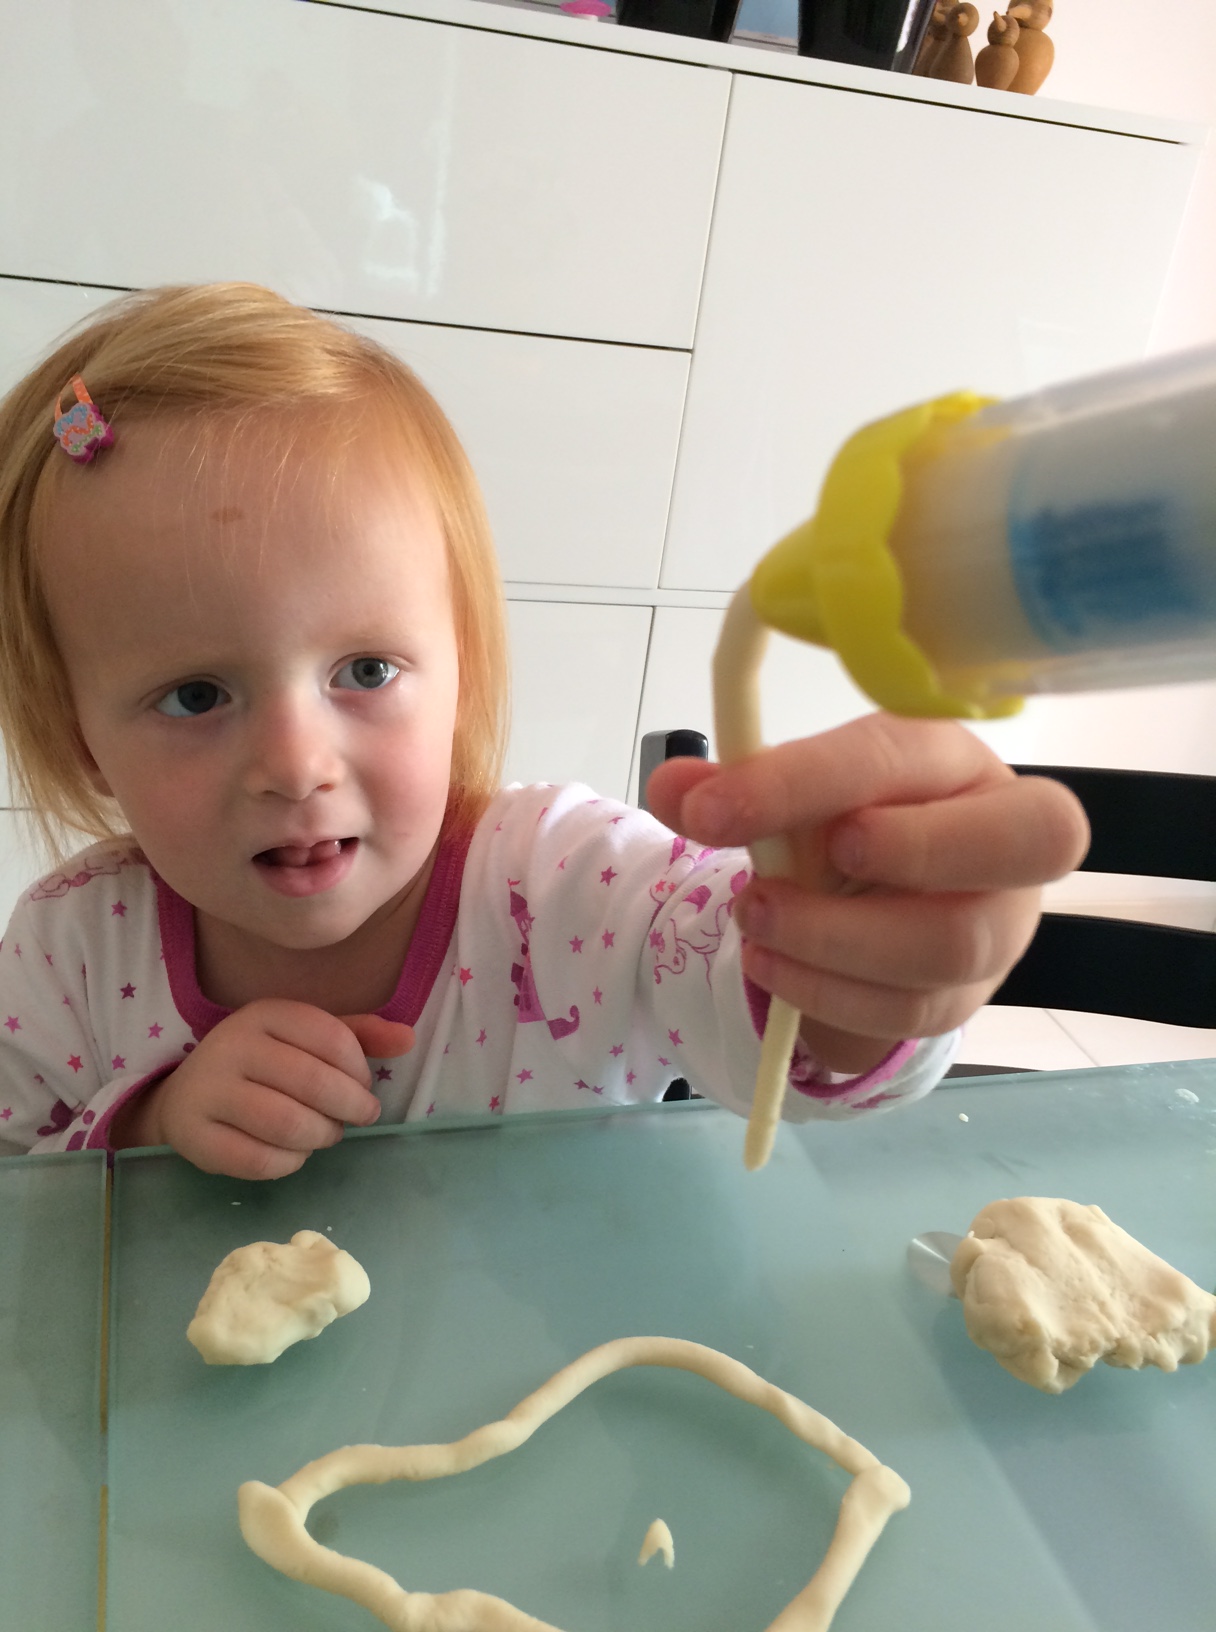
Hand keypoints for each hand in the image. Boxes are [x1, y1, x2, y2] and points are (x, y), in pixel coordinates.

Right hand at [111, 1001, 414, 1178]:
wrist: (188, 1096)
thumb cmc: (265, 1064)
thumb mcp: (307, 1039)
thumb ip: (359, 1035)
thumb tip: (408, 1038)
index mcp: (266, 1013)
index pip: (333, 1038)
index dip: (360, 1070)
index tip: (363, 1084)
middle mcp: (232, 1045)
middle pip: (313, 1082)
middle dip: (350, 1107)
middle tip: (358, 1117)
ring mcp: (208, 1090)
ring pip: (287, 1124)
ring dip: (322, 1136)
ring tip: (327, 1134)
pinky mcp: (194, 1136)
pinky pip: (258, 1160)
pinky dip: (290, 1163)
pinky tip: (296, 1154)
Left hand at [646, 714, 1088, 1075]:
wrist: (868, 899)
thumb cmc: (843, 821)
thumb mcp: (791, 796)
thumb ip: (732, 787)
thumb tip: (674, 787)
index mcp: (957, 758)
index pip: (904, 754)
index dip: (806, 781)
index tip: (712, 811)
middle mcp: (1010, 834)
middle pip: (1031, 838)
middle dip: (910, 849)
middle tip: (808, 862)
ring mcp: (1002, 922)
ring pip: (955, 942)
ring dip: (836, 940)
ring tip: (754, 923)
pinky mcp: (970, 994)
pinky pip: (918, 1011)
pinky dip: (830, 994)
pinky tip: (772, 967)